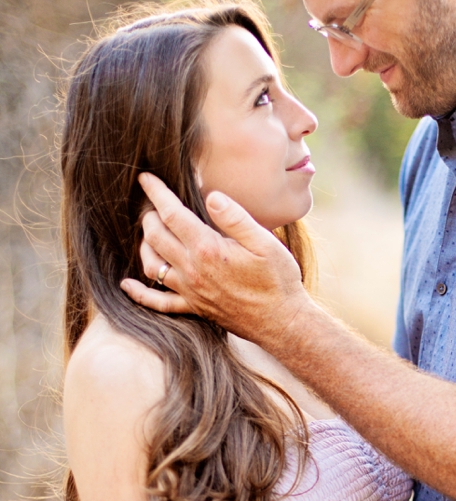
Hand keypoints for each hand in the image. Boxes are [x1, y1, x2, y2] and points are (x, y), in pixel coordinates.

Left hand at [121, 173, 308, 345]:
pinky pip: (159, 303)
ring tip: (150, 231)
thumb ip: (235, 218)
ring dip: (145, 244)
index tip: (146, 178)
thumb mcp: (265, 242)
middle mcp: (192, 270)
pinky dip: (140, 294)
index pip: (172, 214)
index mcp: (208, 249)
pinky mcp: (194, 308)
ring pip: (152, 264)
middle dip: (149, 215)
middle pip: (155, 236)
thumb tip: (211, 195)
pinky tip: (128, 285)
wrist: (282, 322)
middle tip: (153, 203)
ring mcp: (190, 291)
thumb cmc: (278, 280)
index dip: (157, 193)